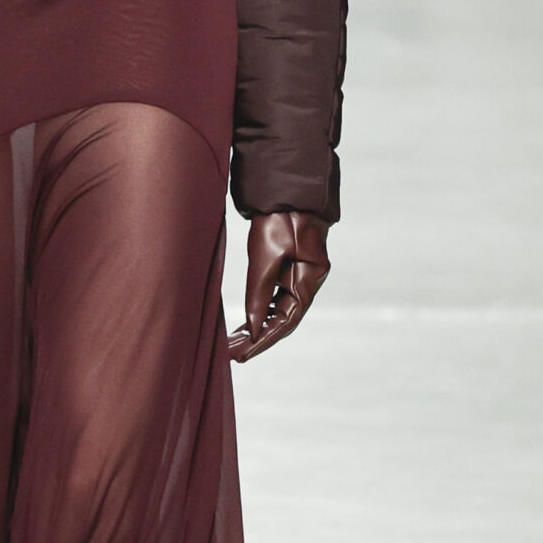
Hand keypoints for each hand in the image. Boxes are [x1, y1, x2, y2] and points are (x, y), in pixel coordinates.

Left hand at [228, 210, 328, 362]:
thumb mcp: (266, 257)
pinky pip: (275, 297)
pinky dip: (261, 310)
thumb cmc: (281, 218)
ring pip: (278, 310)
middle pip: (283, 320)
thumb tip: (252, 326)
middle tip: (233, 353)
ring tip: (234, 343)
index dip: (264, 340)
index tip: (243, 354)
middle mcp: (308, 281)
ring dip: (258, 326)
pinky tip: (246, 322)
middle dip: (258, 338)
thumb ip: (258, 292)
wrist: (289, 188)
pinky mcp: (289, 267)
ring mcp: (299, 275)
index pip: (286, 321)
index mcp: (309, 279)